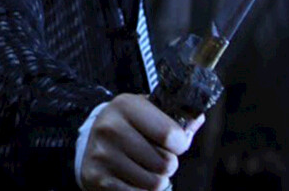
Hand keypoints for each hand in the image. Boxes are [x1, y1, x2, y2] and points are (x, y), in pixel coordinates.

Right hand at [78, 94, 204, 190]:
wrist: (92, 143)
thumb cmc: (130, 127)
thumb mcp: (148, 113)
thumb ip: (175, 118)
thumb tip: (196, 119)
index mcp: (126, 105)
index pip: (171, 135)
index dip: (180, 144)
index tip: (174, 143)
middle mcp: (110, 127)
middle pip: (165, 163)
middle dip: (168, 164)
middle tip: (155, 157)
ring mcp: (102, 154)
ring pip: (155, 183)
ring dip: (156, 179)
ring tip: (144, 167)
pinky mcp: (97, 178)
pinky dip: (141, 190)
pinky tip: (131, 177)